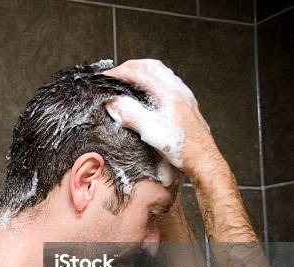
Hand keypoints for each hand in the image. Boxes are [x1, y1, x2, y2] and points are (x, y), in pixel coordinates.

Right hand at [102, 59, 222, 179]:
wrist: (202, 158)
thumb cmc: (182, 147)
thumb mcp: (151, 131)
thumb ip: (131, 114)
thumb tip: (113, 102)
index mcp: (168, 93)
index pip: (139, 73)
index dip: (119, 73)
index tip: (106, 77)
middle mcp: (177, 91)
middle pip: (151, 66)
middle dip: (130, 66)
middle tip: (116, 73)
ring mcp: (183, 96)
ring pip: (161, 72)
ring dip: (143, 70)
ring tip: (130, 77)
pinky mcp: (185, 104)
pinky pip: (168, 82)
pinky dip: (153, 79)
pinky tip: (150, 91)